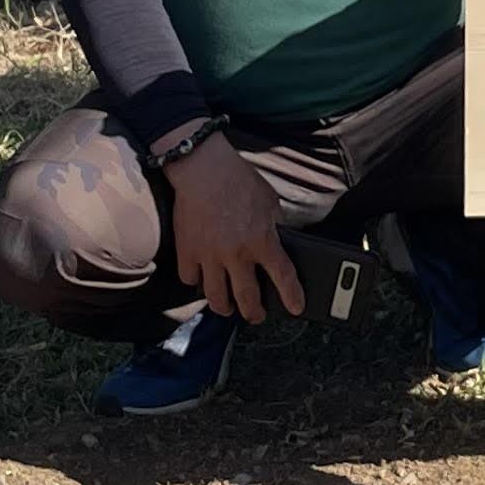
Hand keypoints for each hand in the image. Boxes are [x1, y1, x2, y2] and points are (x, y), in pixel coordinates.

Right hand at [164, 136, 303, 325]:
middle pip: (247, 298)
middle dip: (255, 314)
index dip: (292, 296)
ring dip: (225, 308)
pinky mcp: (187, 252)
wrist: (204, 169)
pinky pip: (190, 280)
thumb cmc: (239, 180)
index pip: (283, 276)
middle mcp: (237, 254)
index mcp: (262, 240)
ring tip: (228, 308)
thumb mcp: (269, 201)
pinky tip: (202, 280)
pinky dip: (197, 283)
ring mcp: (210, 256)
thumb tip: (280, 239)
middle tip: (257, 315)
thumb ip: (275, 224)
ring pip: (216, 298)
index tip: (297, 308)